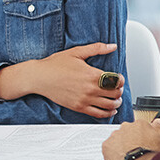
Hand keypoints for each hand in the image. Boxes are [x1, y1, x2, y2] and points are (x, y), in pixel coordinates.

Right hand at [1, 42, 123, 117]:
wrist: (39, 77)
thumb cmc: (55, 65)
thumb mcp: (76, 52)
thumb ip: (96, 48)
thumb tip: (112, 46)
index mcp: (92, 74)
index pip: (117, 80)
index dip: (121, 80)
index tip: (118, 79)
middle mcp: (90, 88)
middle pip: (115, 93)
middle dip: (119, 91)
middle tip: (118, 89)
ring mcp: (84, 99)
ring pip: (110, 105)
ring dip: (116, 103)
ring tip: (116, 100)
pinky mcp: (78, 107)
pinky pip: (98, 114)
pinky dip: (108, 113)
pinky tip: (110, 110)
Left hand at [102, 119, 159, 159]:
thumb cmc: (154, 155)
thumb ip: (158, 128)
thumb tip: (157, 122)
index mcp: (140, 124)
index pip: (139, 128)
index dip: (141, 137)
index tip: (142, 144)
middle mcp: (126, 126)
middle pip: (126, 133)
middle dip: (130, 141)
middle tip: (134, 151)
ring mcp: (115, 135)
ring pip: (116, 140)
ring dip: (120, 146)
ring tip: (128, 157)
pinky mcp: (106, 145)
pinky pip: (108, 148)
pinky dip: (112, 153)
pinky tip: (120, 159)